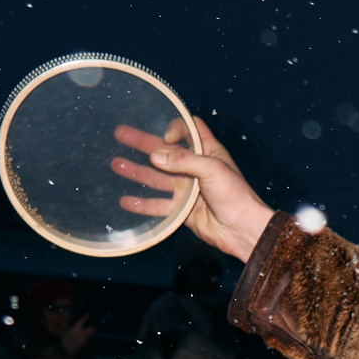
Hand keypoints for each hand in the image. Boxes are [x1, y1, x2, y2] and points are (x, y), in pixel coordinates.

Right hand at [58, 313, 96, 354]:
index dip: (85, 317)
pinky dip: (85, 340)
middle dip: (93, 329)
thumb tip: (73, 326)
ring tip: (91, 334)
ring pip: (89, 335)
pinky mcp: (84, 343)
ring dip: (90, 334)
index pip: (81, 321)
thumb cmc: (64, 339)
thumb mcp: (66, 332)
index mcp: (75, 328)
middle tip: (94, 328)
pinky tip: (82, 341)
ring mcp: (83, 338)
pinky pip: (86, 340)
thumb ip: (70, 328)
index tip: (88, 315)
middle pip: (90, 329)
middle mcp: (80, 332)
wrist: (66, 348)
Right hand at [110, 117, 276, 262]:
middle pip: (165, 151)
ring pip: (157, 177)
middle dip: (143, 143)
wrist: (243, 230)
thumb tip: (154, 155)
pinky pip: (159, 205)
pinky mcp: (182, 210)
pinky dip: (142, 203)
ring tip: (115, 164)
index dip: (175, 128)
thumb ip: (183, 161)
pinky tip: (125, 200)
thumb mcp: (212, 170)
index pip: (189, 130)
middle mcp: (196, 168)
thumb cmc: (236, 196)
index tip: (165, 136)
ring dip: (137, 171)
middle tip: (120, 134)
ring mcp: (188, 189)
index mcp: (208, 152)